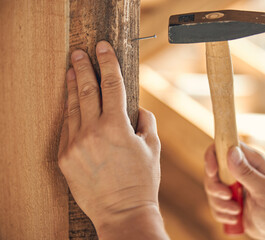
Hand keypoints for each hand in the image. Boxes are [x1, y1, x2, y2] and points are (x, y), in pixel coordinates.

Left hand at [58, 41, 160, 232]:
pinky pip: (67, 128)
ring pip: (72, 107)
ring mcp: (75, 145)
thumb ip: (146, 122)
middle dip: (83, 67)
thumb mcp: (153, 147)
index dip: (108, 63)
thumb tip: (137, 109)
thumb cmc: (141, 181)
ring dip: (72, 87)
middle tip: (79, 52)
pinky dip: (70, 113)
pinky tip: (71, 103)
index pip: (112, 85)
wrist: (122, 212)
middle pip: (86, 90)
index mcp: (116, 127)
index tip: (103, 47)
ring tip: (71, 71)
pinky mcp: (65, 158)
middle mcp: (92, 132)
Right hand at [204, 143, 264, 239]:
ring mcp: (230, 184)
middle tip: (228, 197)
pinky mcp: (226, 199)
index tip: (212, 171)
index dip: (212, 156)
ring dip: (220, 204)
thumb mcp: (264, 190)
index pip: (223, 146)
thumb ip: (247, 172)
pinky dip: (222, 213)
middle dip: (216, 187)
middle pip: (211, 170)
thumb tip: (231, 152)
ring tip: (237, 211)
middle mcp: (238, 169)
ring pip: (210, 188)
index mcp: (249, 160)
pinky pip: (213, 204)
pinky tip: (236, 217)